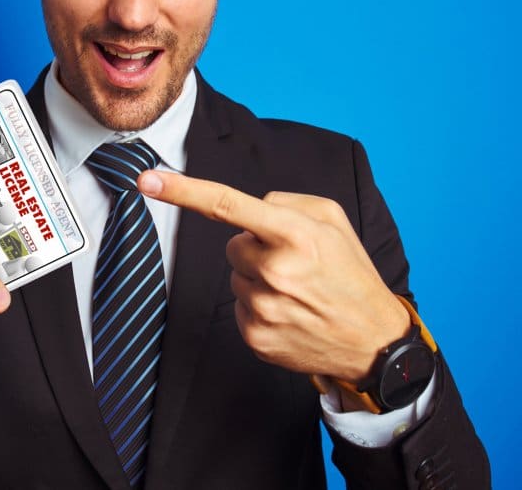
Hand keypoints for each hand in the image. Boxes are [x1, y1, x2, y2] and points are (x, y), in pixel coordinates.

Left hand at [139, 171, 408, 382]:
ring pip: (236, 277)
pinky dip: (260, 306)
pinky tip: (291, 313)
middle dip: (255, 248)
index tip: (148, 180)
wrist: (373, 341)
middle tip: (294, 264)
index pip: (228, 205)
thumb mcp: (334, 221)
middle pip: (233, 245)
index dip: (183, 191)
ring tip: (297, 291)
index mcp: (295, 234)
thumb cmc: (351, 274)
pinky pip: (240, 307)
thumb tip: (251, 208)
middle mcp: (275, 270)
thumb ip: (287, 202)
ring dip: (259, 279)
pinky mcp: (256, 337)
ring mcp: (264, 308)